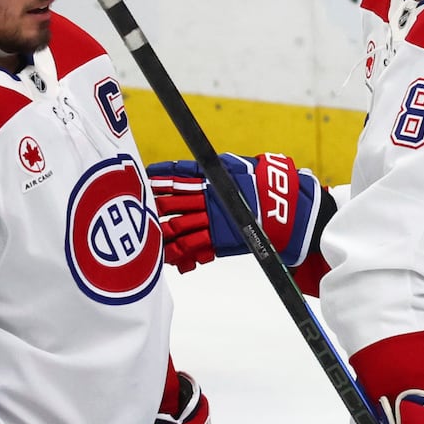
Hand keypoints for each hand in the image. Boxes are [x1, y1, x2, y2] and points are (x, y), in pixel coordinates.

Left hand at [147, 153, 322, 272]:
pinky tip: (168, 257)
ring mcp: (213, 220)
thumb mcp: (242, 166)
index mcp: (213, 178)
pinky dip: (179, 253)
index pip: (178, 175)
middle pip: (171, 201)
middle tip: (134, 207)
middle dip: (152, 204)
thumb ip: (219, 168)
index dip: (159, 176)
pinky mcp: (220, 240)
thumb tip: (200, 166)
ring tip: (144, 235)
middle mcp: (208, 199)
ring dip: (159, 231)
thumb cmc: (267, 185)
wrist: (289, 211)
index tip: (144, 177)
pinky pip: (194, 248)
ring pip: (177, 226)